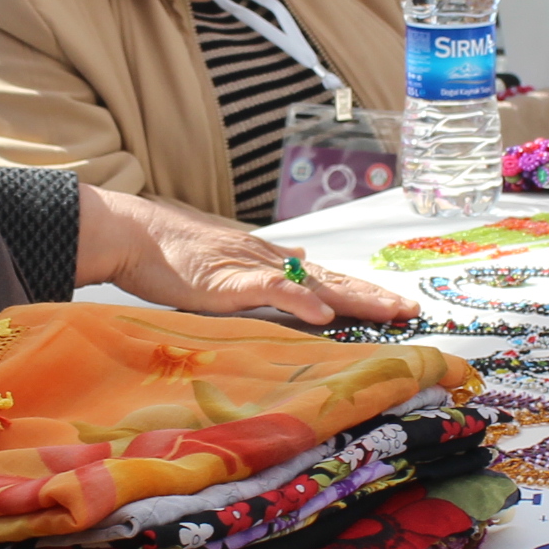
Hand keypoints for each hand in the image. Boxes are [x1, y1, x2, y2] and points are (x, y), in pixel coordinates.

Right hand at [74, 183, 418, 327]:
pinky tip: (325, 314)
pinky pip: (273, 290)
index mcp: (272, 261)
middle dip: (376, 297)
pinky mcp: (230, 281)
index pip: (328, 280)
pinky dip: (302, 301)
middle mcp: (272, 261)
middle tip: (414, 311)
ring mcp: (254, 269)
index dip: (364, 292)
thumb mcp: (229, 261)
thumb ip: (269, 266)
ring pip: (316, 285)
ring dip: (356, 299)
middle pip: (335, 282)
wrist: (135, 235)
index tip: (397, 306)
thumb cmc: (173, 252)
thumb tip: (304, 260)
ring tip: (390, 311)